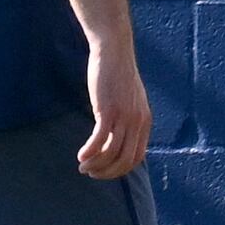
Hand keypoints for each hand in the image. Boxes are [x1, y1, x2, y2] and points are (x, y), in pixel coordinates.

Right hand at [77, 48, 150, 180]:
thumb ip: (126, 117)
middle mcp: (137, 123)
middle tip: (90, 173)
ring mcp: (123, 117)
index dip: (119, 169)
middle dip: (107, 172)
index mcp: (144, 122)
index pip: (136, 158)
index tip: (103, 170)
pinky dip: (90, 152)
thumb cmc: (117, 73)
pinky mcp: (108, 110)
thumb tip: (115, 133)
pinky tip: (80, 155)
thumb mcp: (128, 99)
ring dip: (96, 164)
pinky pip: (99, 139)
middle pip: (125, 160)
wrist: (114, 51)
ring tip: (82, 166)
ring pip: (111, 153)